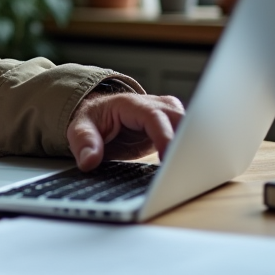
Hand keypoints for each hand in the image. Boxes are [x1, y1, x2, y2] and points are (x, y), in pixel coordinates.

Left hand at [67, 92, 184, 170]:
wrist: (103, 114)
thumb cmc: (94, 120)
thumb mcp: (80, 128)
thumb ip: (84, 142)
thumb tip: (88, 161)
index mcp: (131, 104)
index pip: (154, 117)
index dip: (164, 136)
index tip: (168, 158)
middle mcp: (155, 105)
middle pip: (180, 119)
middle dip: (187, 142)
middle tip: (187, 168)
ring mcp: (168, 114)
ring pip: (192, 126)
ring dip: (193, 146)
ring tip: (193, 169)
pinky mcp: (175, 126)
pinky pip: (191, 135)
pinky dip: (192, 149)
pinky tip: (193, 166)